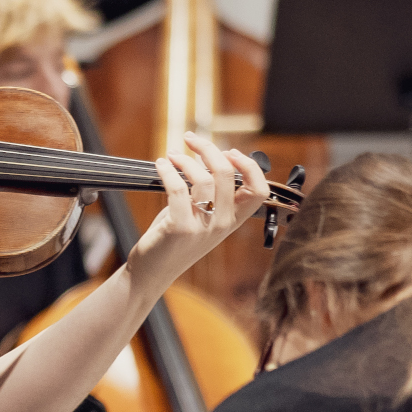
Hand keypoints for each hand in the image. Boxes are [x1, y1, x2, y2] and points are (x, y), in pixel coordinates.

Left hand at [124, 132, 269, 297]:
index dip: (249, 166)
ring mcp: (202, 227)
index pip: (259, 190)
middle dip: (208, 148)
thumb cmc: (174, 240)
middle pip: (227, 174)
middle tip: (192, 139)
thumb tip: (207, 157)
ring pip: (202, 178)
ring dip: (184, 159)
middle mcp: (222, 224)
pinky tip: (161, 165)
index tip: (229, 151)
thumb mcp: (201, 217)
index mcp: (232, 220)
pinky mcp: (179, 228)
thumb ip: (210, 192)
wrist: (152, 272)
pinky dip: (167, 171)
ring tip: (172, 155)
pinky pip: (177, 188)